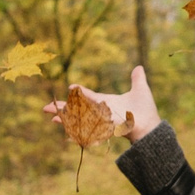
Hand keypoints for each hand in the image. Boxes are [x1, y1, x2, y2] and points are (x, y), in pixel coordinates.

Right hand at [42, 64, 159, 142]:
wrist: (150, 125)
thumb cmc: (145, 110)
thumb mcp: (140, 90)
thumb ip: (137, 79)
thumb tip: (139, 68)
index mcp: (106, 103)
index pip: (88, 97)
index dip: (79, 93)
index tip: (70, 87)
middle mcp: (100, 111)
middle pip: (77, 110)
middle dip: (62, 109)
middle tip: (45, 109)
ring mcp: (100, 119)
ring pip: (78, 118)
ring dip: (64, 117)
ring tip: (50, 116)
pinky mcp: (101, 126)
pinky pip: (85, 125)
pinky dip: (74, 125)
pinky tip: (62, 123)